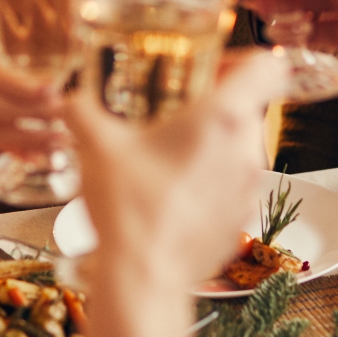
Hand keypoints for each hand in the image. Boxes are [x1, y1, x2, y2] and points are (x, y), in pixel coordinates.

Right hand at [66, 52, 287, 336]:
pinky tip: (173, 192)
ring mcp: (250, 188)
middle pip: (248, 108)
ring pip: (240, 148)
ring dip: (212, 145)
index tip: (212, 66)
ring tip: (168, 155)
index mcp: (223, 117)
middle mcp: (248, 149)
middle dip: (214, 105)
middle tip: (173, 111)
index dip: (244, 58)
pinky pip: (233, 185)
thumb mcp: (96, 146)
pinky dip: (211, 182)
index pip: (268, 66)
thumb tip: (69, 98)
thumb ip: (83, 110)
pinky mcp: (241, 220)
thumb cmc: (128, 206)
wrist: (142, 278)